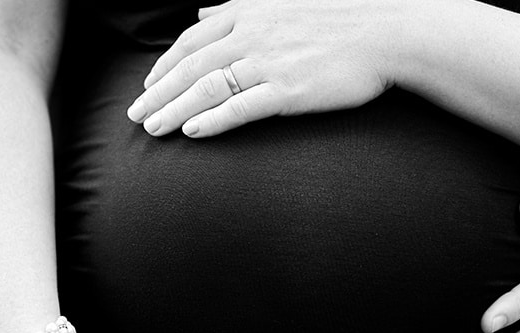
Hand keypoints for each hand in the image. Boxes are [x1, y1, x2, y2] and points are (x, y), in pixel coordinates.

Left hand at [126, 0, 396, 137]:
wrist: (384, 33)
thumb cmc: (337, 20)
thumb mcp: (279, 3)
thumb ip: (237, 9)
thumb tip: (205, 12)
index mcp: (247, 14)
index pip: (192, 41)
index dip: (165, 65)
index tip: (148, 86)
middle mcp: (250, 36)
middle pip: (190, 67)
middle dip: (158, 93)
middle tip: (136, 115)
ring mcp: (267, 63)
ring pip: (206, 88)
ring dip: (174, 110)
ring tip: (154, 128)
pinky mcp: (286, 89)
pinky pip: (239, 107)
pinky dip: (212, 120)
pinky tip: (192, 132)